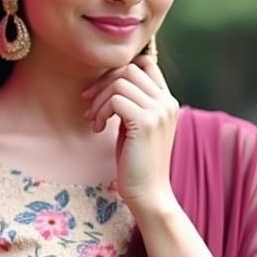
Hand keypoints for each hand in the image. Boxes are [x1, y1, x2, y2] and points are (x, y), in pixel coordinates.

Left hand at [81, 55, 179, 210]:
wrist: (147, 192)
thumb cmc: (136, 161)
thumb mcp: (135, 125)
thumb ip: (131, 103)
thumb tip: (108, 82)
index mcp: (167, 101)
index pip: (145, 64)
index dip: (117, 72)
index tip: (99, 92)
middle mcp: (167, 102)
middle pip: (129, 69)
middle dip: (103, 84)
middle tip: (89, 105)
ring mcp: (159, 111)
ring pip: (120, 83)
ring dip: (100, 100)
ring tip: (94, 120)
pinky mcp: (146, 123)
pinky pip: (116, 100)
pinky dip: (101, 111)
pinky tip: (99, 129)